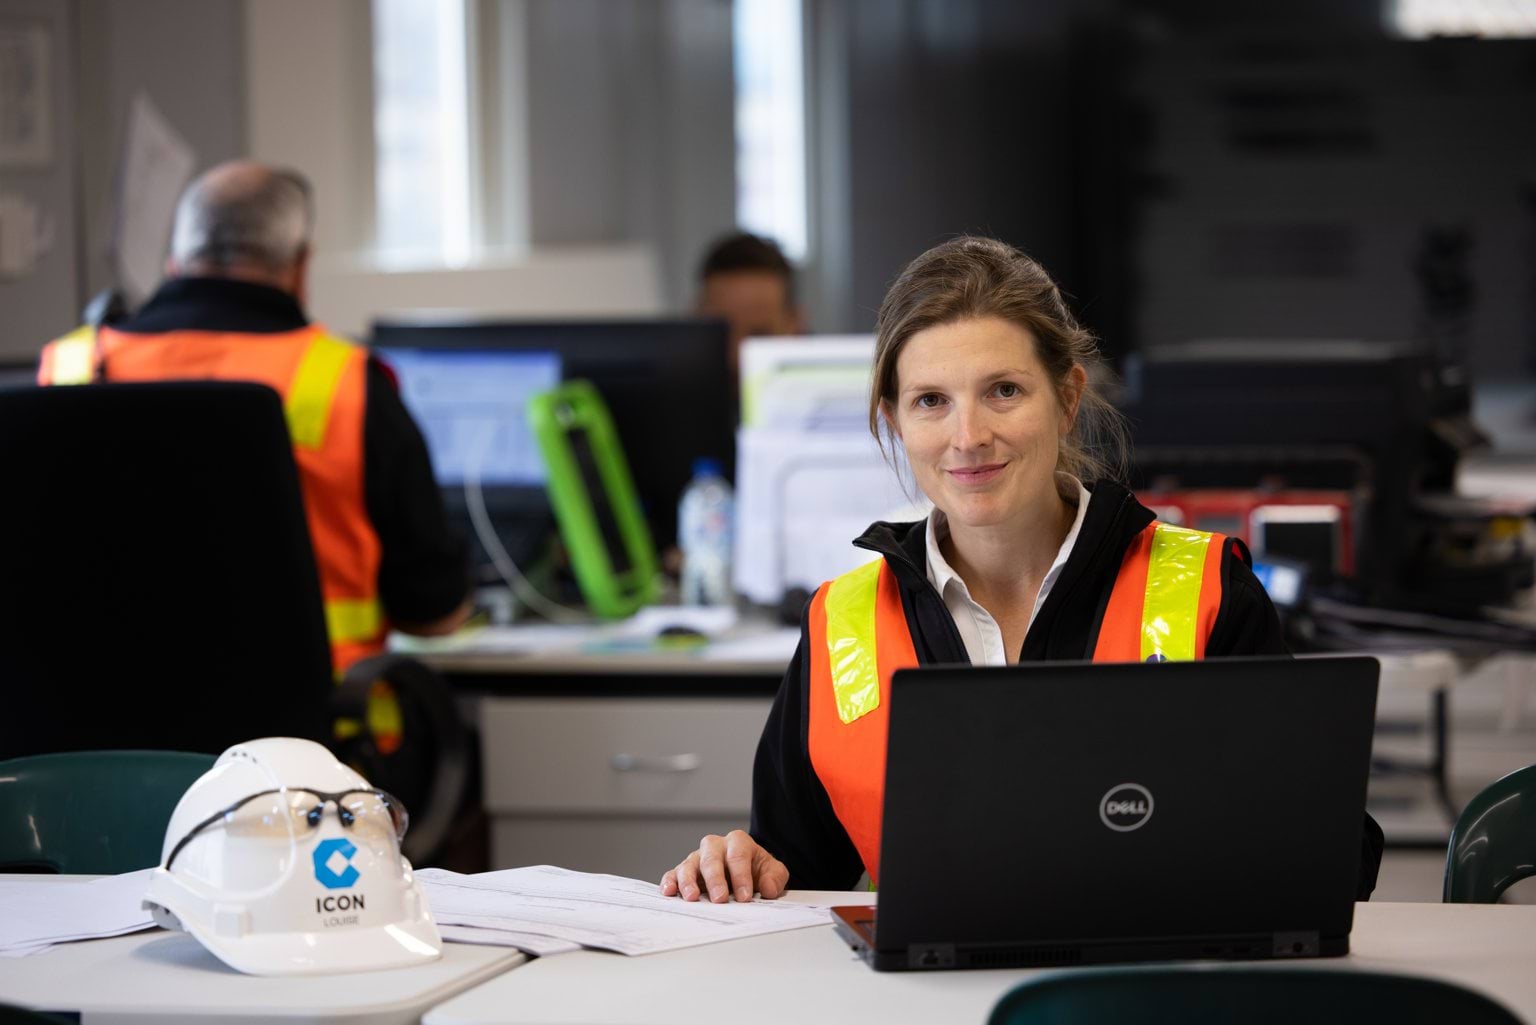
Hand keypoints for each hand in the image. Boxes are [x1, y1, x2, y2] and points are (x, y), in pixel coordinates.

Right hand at [659, 829, 788, 901]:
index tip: (744, 897)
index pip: (738, 856)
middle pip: (711, 858)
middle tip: (720, 899)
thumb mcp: (772, 872)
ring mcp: (697, 858)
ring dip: (689, 881)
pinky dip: (670, 882)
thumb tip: (768, 888)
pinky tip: (669, 892)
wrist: (745, 872)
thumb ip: (774, 878)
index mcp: (738, 842)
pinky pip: (673, 874)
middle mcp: (715, 847)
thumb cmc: (757, 871)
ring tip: (692, 897)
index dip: (741, 876)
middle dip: (715, 879)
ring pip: (689, 865)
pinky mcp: (684, 871)